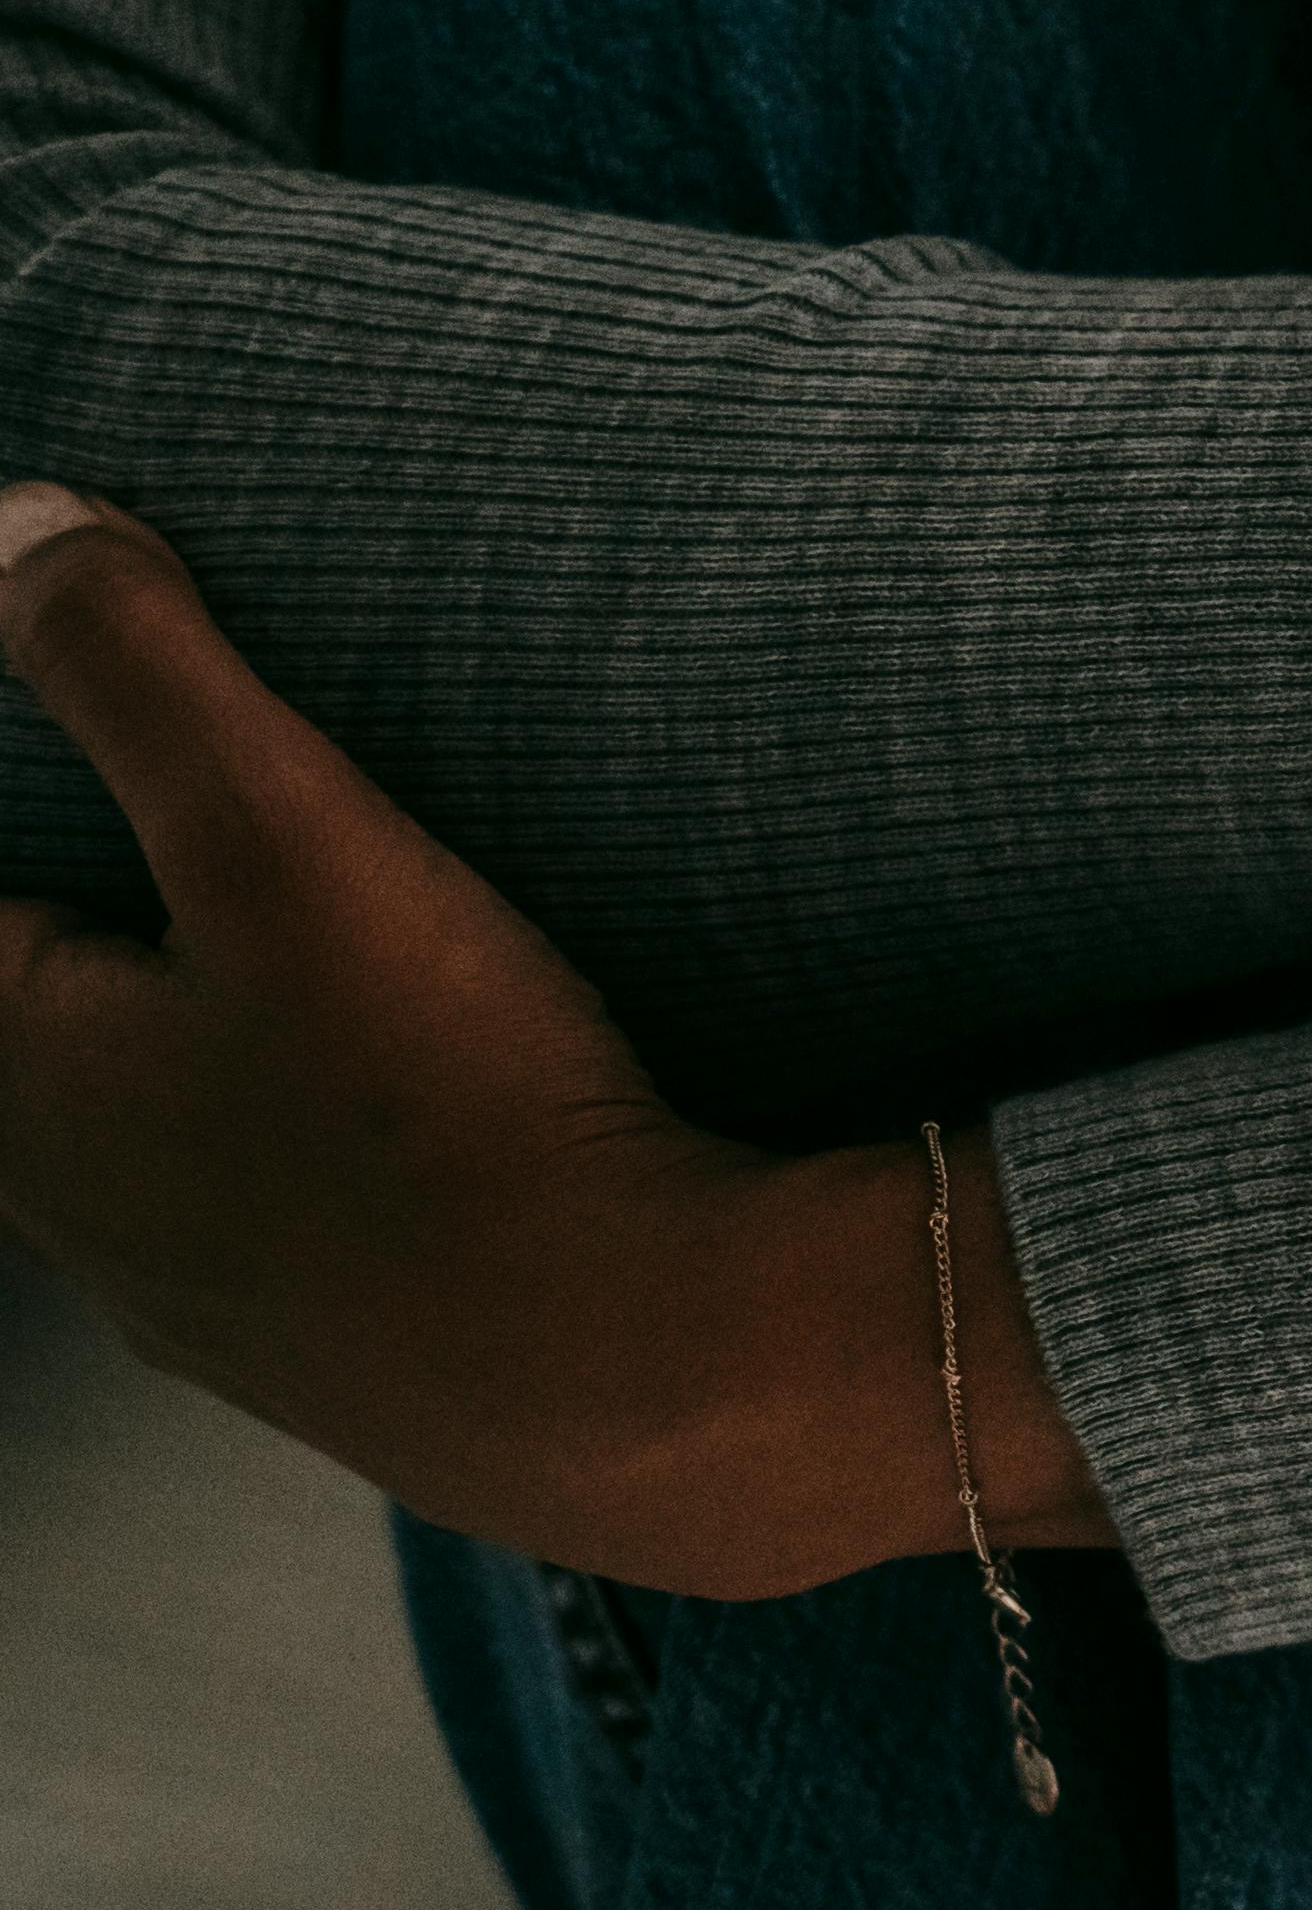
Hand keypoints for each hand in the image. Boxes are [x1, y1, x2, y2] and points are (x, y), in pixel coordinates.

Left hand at [0, 488, 1089, 1596]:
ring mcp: (207, 1311)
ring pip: (157, 1144)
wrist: (649, 1383)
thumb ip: (138, 671)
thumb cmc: (448, 1114)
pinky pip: (280, 1229)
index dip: (22, 817)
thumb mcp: (289, 841)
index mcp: (13, 1085)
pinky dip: (314, 1154)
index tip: (81, 753)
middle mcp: (76, 1216)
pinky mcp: (341, 1369)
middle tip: (218, 842)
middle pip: (37, 1037)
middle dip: (100, 939)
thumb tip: (18, 526)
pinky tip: (419, 1121)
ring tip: (327, 969)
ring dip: (208, 1055)